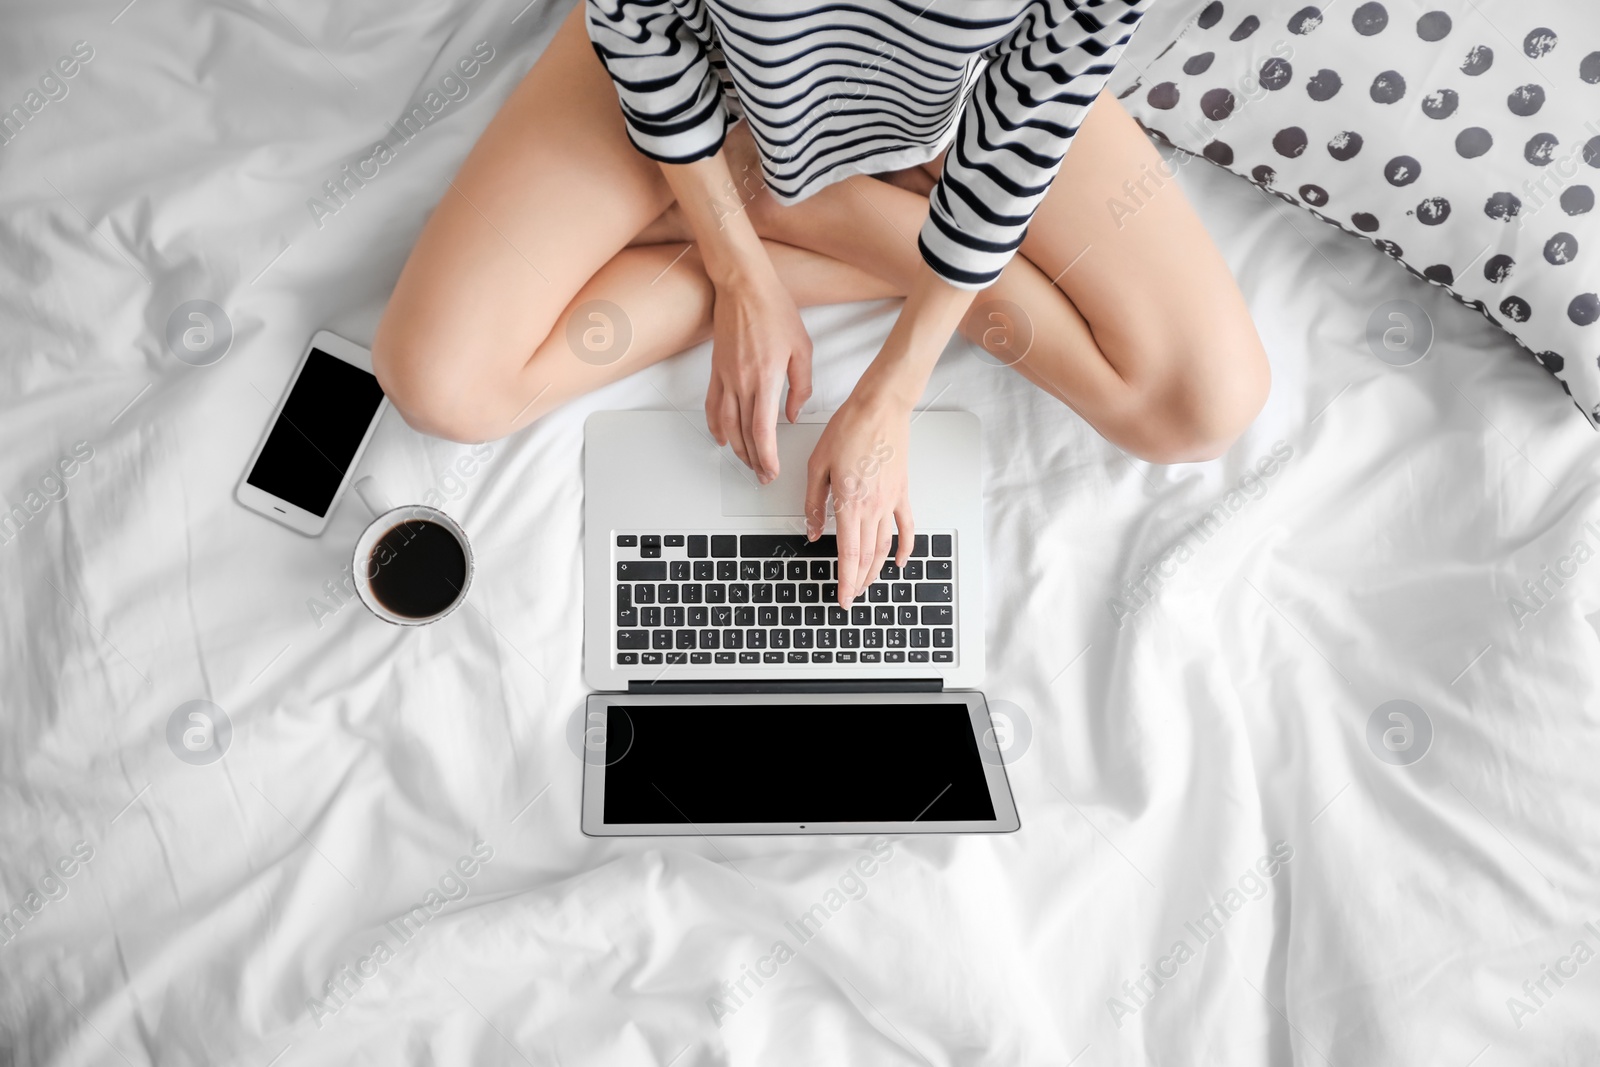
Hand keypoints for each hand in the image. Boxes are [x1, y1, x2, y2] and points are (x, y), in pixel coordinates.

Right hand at [705, 267, 811, 481]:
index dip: (767, 456)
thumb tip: (793, 413)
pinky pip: (713, 407)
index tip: (772, 471)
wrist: (743, 286)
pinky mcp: (716, 371)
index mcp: (765, 378)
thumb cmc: (774, 310)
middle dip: (754, 460)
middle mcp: (741, 382)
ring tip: (747, 463)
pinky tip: (722, 439)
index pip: (762, 430)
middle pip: (744, 433)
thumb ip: (800, 386)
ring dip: (737, 449)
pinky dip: (716, 427)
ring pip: (727, 425)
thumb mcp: (802, 349)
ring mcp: (725, 377)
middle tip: (763, 475)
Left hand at [804, 394, 911, 606]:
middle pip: (867, 556)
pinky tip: (900, 562)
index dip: (845, 581)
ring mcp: (891, 502)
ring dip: (876, 570)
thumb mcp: (818, 465)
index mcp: (850, 502)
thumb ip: (814, 503)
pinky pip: (907, 527)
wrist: (881, 407)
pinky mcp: (902, 493)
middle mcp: (873, 507)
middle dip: (858, 581)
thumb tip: (812, 530)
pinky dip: (905, 548)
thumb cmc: (850, 428)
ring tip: (866, 584)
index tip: (842, 598)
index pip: (848, 553)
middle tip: (851, 596)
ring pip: (884, 547)